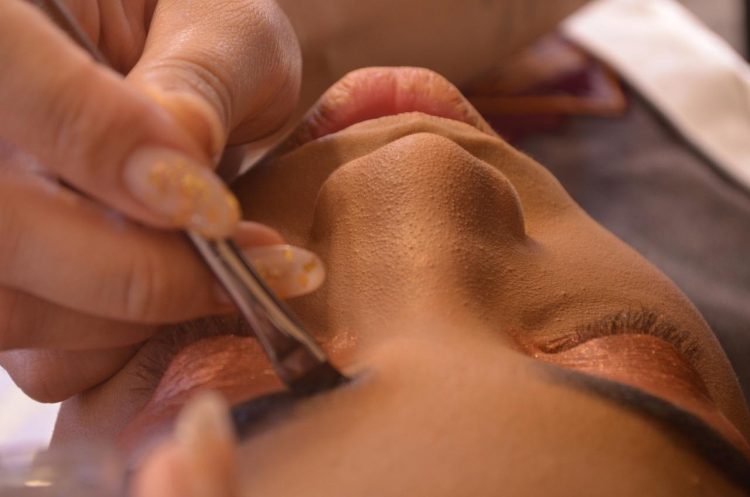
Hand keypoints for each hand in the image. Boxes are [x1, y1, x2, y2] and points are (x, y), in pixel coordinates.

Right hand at [0, 0, 301, 400]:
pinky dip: (123, 347)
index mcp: (16, 21)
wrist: (197, 79)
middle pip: (3, 230)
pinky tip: (180, 294)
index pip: (8, 77)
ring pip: (14, 312)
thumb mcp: (226, 31)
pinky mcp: (19, 285)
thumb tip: (174, 169)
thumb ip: (201, 80)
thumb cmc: (211, 40)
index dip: (99, 144)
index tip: (207, 203)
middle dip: (136, 270)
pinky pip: (45, 359)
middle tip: (242, 260)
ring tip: (225, 275)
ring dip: (134, 318)